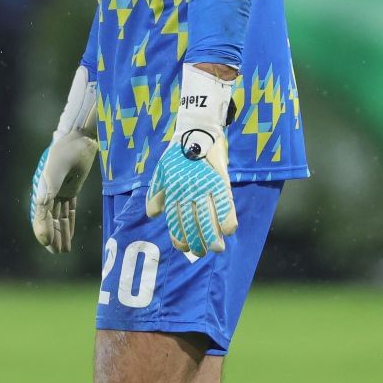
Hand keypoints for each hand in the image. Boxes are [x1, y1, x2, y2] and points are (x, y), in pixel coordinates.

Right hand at [31, 66, 100, 252]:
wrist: (81, 137)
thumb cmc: (69, 149)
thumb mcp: (60, 166)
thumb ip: (51, 182)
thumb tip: (42, 202)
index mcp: (43, 186)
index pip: (40, 213)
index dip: (42, 229)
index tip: (47, 244)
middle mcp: (48, 191)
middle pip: (48, 218)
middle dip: (52, 236)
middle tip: (56, 252)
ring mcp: (59, 190)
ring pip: (58, 217)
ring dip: (60, 233)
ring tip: (63, 250)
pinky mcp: (70, 189)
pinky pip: (67, 211)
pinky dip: (68, 224)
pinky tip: (69, 236)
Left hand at [146, 64, 238, 255]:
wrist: (196, 128)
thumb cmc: (178, 152)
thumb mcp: (162, 171)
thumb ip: (157, 193)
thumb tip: (152, 214)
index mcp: (172, 189)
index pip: (175, 218)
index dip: (179, 235)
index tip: (183, 247)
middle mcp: (186, 189)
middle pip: (191, 221)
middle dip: (197, 240)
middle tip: (202, 253)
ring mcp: (202, 184)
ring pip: (207, 215)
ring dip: (212, 234)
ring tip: (218, 248)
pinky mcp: (218, 177)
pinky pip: (223, 200)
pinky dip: (227, 215)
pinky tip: (230, 229)